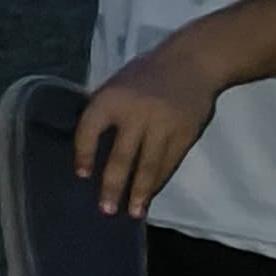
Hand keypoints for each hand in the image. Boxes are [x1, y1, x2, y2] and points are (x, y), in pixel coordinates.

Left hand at [72, 39, 221, 219]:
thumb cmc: (145, 76)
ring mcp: (163, 124)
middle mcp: (136, 111)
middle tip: (106, 209)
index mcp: (112, 97)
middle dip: (113, 185)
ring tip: (133, 213)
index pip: (90, 128)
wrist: (193, 63)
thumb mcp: (117, 85)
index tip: (81, 175)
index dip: (83, 153)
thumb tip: (88, 152)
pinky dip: (158, 181)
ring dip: (140, 192)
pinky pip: (169, 164)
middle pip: (121, 155)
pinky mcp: (185, 134)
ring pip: (149, 165)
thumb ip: (104, 113)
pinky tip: (151, 195)